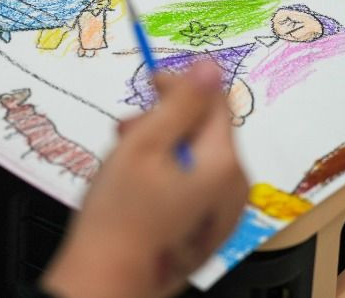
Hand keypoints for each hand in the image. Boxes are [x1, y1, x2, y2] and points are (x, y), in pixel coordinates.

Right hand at [42, 63, 247, 297]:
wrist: (109, 279)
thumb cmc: (119, 215)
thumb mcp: (143, 146)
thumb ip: (180, 104)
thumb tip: (210, 67)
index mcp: (223, 164)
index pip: (215, 100)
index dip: (182, 85)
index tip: (149, 84)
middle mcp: (235, 187)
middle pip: (207, 129)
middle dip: (167, 119)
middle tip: (126, 131)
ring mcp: (226, 210)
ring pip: (199, 154)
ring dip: (165, 144)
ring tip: (127, 158)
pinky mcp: (211, 225)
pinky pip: (198, 182)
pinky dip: (171, 171)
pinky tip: (141, 182)